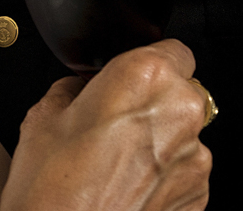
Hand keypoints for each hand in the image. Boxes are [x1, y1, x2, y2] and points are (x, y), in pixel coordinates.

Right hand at [1, 40, 210, 210]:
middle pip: (180, 89)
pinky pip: (186, 170)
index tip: (130, 80)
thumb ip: (75, 87)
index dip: (147, 63)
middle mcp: (179, 111)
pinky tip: (129, 186)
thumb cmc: (53, 194)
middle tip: (114, 125)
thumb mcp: (44, 117)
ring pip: (184, 132)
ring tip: (116, 164)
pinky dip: (165, 175)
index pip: (173, 48)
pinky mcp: (199, 193)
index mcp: (145, 76)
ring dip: (160, 140)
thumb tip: (82, 88)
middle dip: (152, 102)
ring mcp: (194, 156)